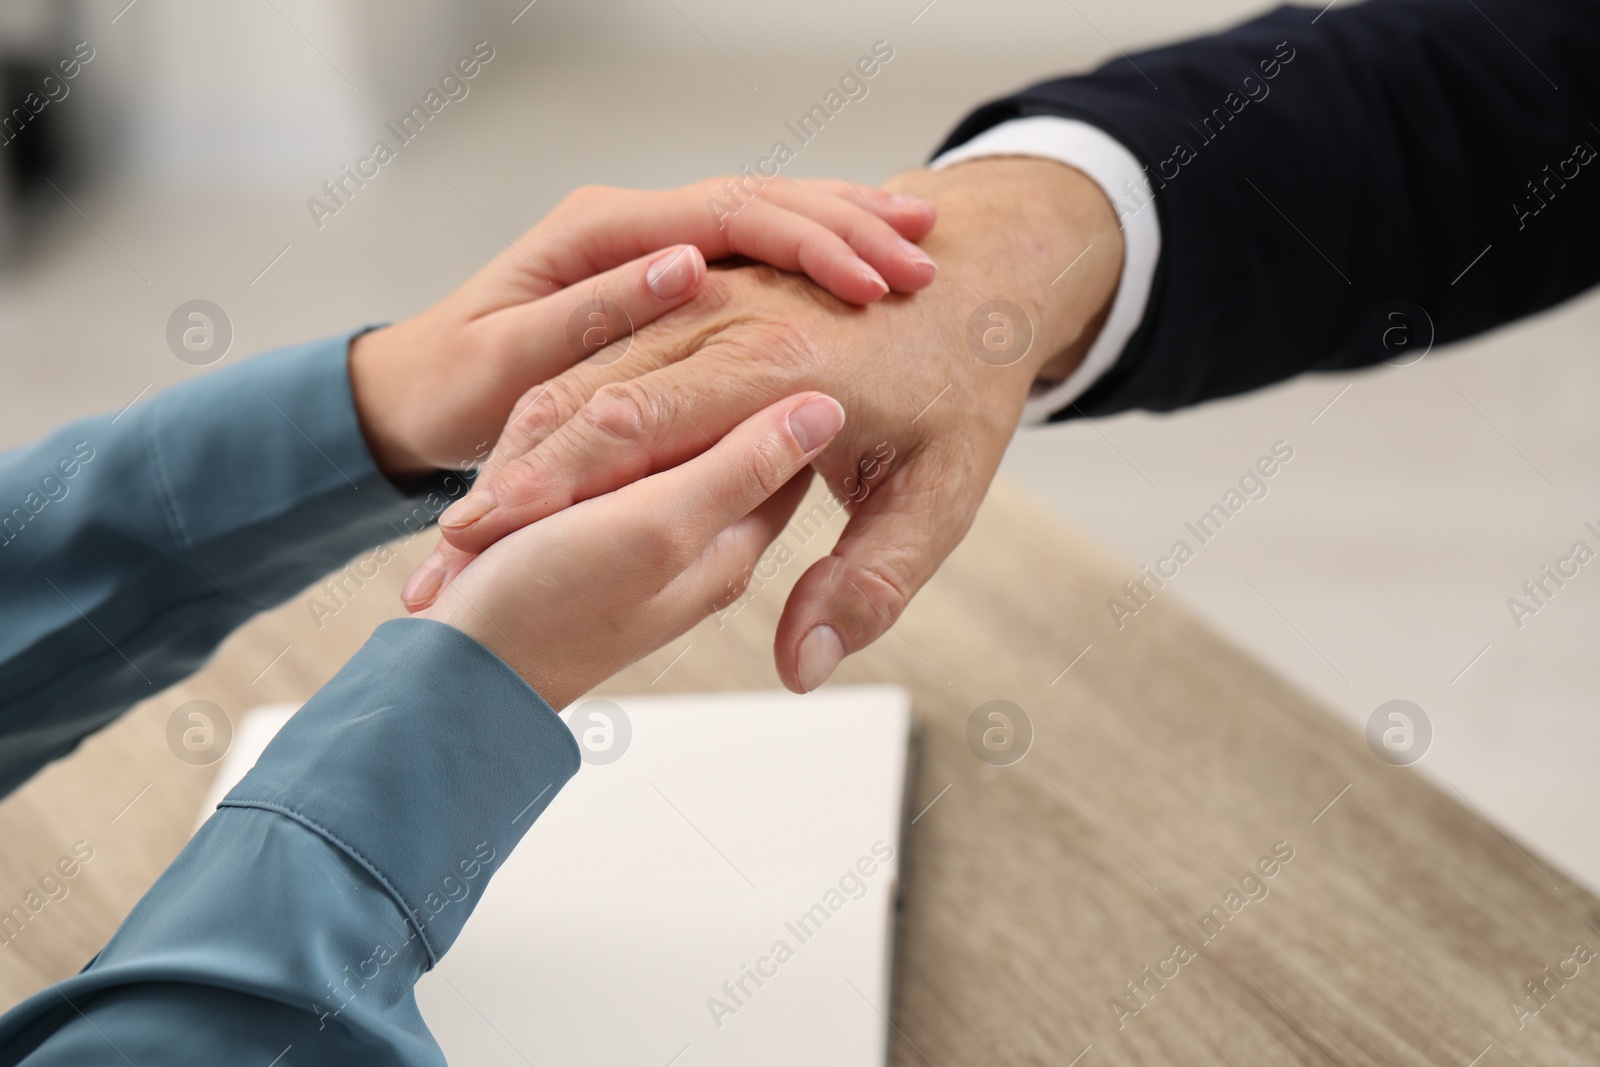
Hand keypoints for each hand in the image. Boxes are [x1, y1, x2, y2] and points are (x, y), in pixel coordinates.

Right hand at [407, 158, 1122, 690]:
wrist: (984, 275)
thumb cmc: (966, 391)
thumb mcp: (939, 498)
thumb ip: (866, 583)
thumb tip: (802, 667)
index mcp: (781, 367)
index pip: (634, 425)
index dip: (552, 487)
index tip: (482, 548)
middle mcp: (734, 324)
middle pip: (589, 396)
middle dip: (513, 482)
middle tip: (442, 570)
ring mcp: (718, 304)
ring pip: (587, 370)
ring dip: (522, 451)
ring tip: (460, 537)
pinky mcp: (710, 302)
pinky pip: (614, 349)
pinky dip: (559, 410)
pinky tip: (520, 474)